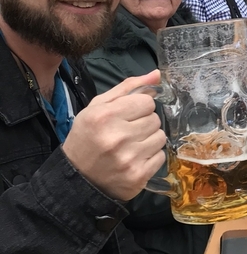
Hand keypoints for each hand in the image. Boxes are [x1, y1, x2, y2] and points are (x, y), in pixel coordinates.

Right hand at [62, 70, 165, 202]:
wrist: (78, 178)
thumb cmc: (88, 137)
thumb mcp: (98, 107)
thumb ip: (128, 88)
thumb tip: (157, 75)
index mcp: (105, 116)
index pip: (147, 102)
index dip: (139, 107)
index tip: (128, 116)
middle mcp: (117, 137)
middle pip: (155, 119)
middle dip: (144, 123)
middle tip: (127, 132)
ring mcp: (129, 159)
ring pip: (160, 137)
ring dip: (149, 139)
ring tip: (132, 145)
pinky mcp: (138, 176)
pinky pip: (161, 156)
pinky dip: (151, 157)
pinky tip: (135, 158)